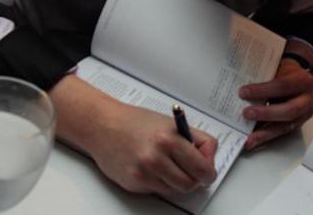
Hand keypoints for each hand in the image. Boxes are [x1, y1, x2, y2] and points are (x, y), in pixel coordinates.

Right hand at [50, 75, 217, 194]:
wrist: (103, 125)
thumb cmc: (136, 122)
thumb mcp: (171, 123)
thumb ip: (196, 139)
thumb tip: (210, 158)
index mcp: (170, 139)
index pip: (202, 168)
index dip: (209, 172)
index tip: (208, 171)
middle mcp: (156, 158)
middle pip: (190, 184)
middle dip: (194, 179)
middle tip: (192, 171)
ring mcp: (144, 173)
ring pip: (175, 190)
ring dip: (177, 181)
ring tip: (170, 166)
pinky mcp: (134, 184)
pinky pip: (158, 190)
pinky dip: (160, 182)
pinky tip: (152, 167)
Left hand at [239, 59, 312, 149]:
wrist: (295, 76)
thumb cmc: (284, 71)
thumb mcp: (276, 67)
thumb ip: (263, 75)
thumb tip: (240, 85)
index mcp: (303, 80)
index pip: (283, 86)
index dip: (263, 90)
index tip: (244, 92)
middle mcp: (307, 99)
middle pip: (289, 110)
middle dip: (266, 114)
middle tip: (246, 113)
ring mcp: (303, 114)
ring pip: (285, 126)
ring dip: (264, 133)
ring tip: (248, 137)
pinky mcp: (296, 124)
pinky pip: (280, 133)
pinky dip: (265, 137)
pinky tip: (252, 140)